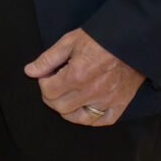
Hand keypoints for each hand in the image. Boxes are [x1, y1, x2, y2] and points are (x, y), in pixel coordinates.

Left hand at [26, 28, 144, 125]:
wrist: (132, 39)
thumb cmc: (99, 39)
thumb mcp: (69, 42)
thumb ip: (48, 59)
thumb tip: (29, 72)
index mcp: (77, 75)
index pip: (48, 91)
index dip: (43, 83)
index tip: (48, 76)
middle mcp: (92, 91)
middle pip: (60, 107)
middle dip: (52, 97)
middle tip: (56, 86)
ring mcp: (108, 100)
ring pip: (80, 119)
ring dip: (69, 111)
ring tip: (68, 99)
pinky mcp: (121, 103)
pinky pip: (103, 121)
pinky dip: (93, 118)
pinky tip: (86, 107)